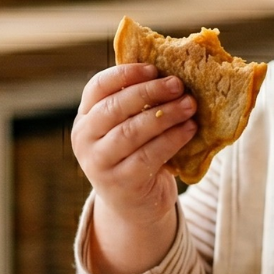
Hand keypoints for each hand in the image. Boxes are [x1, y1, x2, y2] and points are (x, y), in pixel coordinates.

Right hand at [71, 64, 197, 273]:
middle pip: (115, 107)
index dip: (125, 74)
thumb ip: (138, 104)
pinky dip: (172, 139)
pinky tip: (189, 129)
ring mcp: (99, 163)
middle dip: (149, 92)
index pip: (97, 87)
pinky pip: (149, 155)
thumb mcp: (128, 127)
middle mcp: (84, 139)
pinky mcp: (120, 183)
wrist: (134, 205)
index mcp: (85, 117)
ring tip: (189, 105)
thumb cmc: (135, 155)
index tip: (153, 68)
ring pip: (132, 131)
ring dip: (165, 115)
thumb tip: (171, 71)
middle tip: (178, 84)